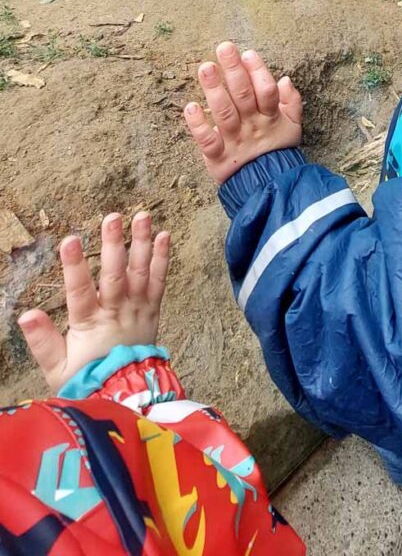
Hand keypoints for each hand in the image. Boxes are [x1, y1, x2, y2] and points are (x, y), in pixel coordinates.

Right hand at [18, 211, 169, 392]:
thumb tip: (26, 314)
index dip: (74, 267)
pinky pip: (159, 281)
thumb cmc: (87, 380)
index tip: (70, 240)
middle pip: (114, 276)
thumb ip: (42, 341)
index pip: (79, 292)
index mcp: (89, 325)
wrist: (125, 396)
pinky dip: (162, 258)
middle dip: (112, 245)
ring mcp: (137, 309)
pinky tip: (165, 236)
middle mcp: (116, 312)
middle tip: (112, 217)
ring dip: (141, 243)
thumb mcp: (57, 368)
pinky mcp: (152, 309)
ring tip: (142, 216)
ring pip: (140, 272)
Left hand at [184, 42, 302, 184]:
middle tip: (223, 48)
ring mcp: (234, 141)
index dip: (258, 72)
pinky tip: (190, 107)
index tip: (248, 54)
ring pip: (224, 113)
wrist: (270, 186)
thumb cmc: (278, 150)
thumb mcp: (293, 126)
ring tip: (205, 68)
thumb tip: (284, 79)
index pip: (266, 91)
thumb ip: (292, 102)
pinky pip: (207, 141)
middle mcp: (252, 126)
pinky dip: (198, 125)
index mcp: (270, 117)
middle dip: (233, 71)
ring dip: (214, 90)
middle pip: (243, 96)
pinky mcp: (218, 157)